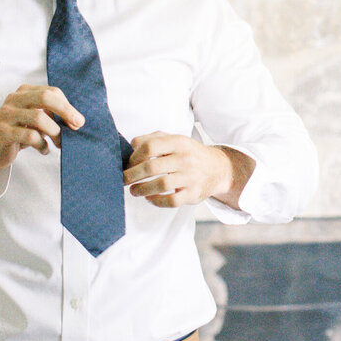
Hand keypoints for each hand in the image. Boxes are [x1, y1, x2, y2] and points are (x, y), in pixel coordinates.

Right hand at [0, 85, 83, 175]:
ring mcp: (6, 115)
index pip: (51, 92)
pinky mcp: (2, 132)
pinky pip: (29, 136)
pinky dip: (42, 145)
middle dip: (66, 111)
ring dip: (55, 132)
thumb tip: (76, 121)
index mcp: (24, 93)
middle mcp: (14, 100)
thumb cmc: (16, 133)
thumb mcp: (33, 120)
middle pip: (46, 97)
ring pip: (39, 117)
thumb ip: (50, 115)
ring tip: (59, 143)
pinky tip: (44, 150)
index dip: (68, 106)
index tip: (78, 121)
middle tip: (77, 126)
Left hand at [124, 133, 251, 208]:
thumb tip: (129, 148)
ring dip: (142, 189)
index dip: (134, 156)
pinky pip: (172, 201)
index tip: (128, 163)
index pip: (150, 147)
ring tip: (134, 191)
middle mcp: (185, 158)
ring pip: (161, 184)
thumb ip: (152, 139)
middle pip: (152, 167)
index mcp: (178, 142)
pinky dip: (157, 201)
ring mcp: (190, 177)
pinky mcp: (193, 194)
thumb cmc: (188, 153)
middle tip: (123, 180)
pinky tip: (150, 198)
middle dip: (132, 175)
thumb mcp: (174, 139)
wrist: (218, 168)